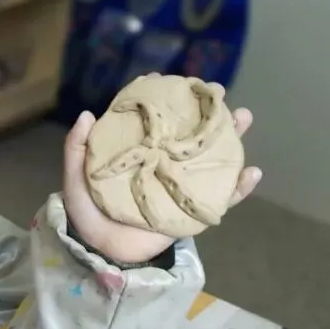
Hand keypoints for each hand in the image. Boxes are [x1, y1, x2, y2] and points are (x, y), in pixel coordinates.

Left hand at [62, 107, 261, 264]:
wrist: (100, 249)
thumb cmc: (87, 212)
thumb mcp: (76, 177)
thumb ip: (77, 148)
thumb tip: (87, 114)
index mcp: (137, 150)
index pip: (153, 118)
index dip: (162, 97)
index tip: (166, 79)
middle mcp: (163, 161)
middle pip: (189, 131)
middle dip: (207, 109)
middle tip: (219, 91)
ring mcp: (180, 183)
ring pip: (211, 157)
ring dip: (231, 137)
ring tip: (244, 117)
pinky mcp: (192, 209)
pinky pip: (222, 199)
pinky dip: (240, 188)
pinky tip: (253, 173)